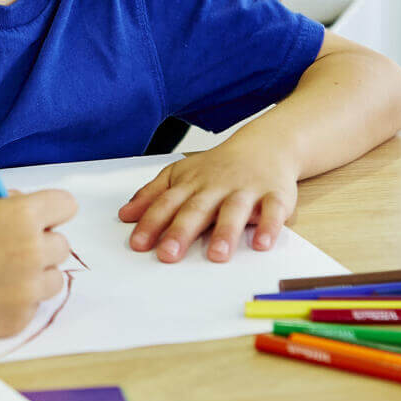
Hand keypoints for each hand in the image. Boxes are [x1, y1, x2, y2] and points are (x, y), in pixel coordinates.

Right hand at [0, 189, 76, 337]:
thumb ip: (12, 205)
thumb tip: (40, 213)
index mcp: (22, 216)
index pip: (67, 206)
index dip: (51, 211)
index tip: (39, 218)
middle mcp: (31, 253)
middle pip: (62, 245)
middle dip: (40, 244)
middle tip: (7, 249)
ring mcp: (25, 291)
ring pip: (54, 280)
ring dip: (34, 276)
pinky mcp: (16, 320)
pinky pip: (32, 307)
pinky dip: (15, 302)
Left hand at [118, 137, 299, 262]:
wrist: (265, 145)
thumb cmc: (218, 167)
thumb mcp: (180, 174)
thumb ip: (153, 194)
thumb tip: (125, 215)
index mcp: (191, 183)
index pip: (167, 203)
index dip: (151, 223)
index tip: (138, 244)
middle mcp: (217, 186)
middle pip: (197, 209)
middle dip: (181, 231)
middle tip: (168, 255)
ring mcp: (246, 190)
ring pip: (234, 210)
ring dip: (225, 232)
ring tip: (216, 255)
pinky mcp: (275, 195)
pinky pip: (273, 211)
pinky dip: (269, 227)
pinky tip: (261, 244)